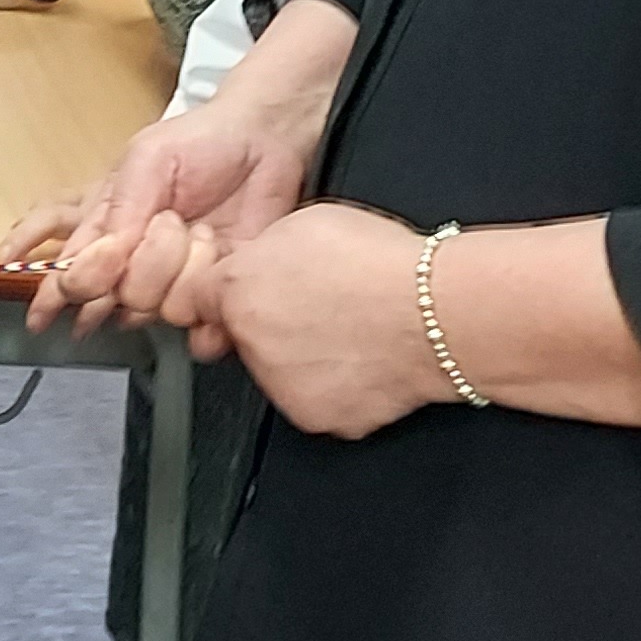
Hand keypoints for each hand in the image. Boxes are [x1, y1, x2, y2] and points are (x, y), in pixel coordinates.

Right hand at [21, 74, 324, 334]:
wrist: (263, 142)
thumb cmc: (198, 142)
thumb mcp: (148, 159)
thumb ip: (120, 206)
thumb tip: (97, 256)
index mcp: (109, 231)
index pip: (69, 275)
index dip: (56, 293)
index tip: (63, 295)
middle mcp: (136, 263)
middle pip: (117, 297)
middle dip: (145, 264)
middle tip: (169, 222)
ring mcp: (175, 280)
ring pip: (158, 310)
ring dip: (184, 270)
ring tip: (202, 232)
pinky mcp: (215, 292)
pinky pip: (202, 328)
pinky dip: (210, 313)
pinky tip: (218, 268)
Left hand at [211, 202, 441, 436]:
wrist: (436, 314)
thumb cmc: (383, 264)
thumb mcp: (307, 222)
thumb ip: (265, 250)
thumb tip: (259, 263)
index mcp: (241, 291)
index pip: (203, 298)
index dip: (235, 290)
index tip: (254, 291)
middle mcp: (252, 344)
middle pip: (245, 336)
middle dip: (270, 323)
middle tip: (318, 305)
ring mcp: (283, 388)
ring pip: (278, 372)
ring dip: (300, 357)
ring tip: (348, 330)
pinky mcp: (317, 418)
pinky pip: (317, 399)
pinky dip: (334, 385)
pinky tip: (362, 357)